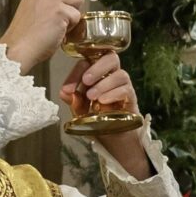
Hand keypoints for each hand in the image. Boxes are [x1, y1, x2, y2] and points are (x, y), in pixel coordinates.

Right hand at [0, 0, 93, 73]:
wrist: (17, 48)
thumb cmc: (27, 34)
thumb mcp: (36, 6)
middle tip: (73, 11)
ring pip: (78, 0)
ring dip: (73, 15)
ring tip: (58, 26)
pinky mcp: (59, 11)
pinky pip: (77, 17)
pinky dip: (71, 28)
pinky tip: (57, 33)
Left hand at [60, 53, 149, 177]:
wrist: (112, 139)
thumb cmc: (96, 119)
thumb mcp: (79, 110)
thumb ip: (72, 99)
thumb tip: (64, 92)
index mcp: (97, 74)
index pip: (88, 62)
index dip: (76, 72)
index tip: (67, 89)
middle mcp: (111, 76)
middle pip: (111, 58)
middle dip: (96, 68)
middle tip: (85, 81)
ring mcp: (123, 86)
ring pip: (120, 74)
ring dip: (104, 84)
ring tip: (92, 96)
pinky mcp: (132, 99)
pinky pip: (127, 90)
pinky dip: (113, 94)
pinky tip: (103, 102)